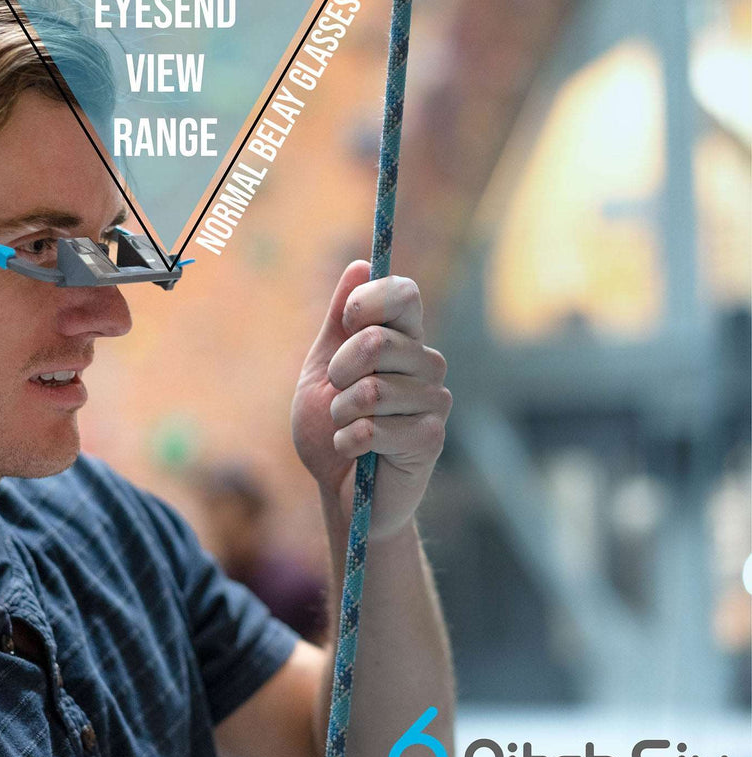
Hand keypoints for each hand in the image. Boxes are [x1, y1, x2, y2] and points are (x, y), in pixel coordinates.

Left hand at [291, 261, 451, 540]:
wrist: (340, 492)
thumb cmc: (331, 431)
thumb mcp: (322, 370)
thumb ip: (338, 322)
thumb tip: (359, 263)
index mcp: (400, 341)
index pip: (404, 294)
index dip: (371, 299)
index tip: (346, 317)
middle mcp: (425, 364)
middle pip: (379, 340)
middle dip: (340, 370)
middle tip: (336, 394)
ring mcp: (434, 401)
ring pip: (374, 388)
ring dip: (342, 413)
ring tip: (346, 428)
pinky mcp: (431, 438)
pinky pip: (376, 427)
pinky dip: (350, 441)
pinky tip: (356, 452)